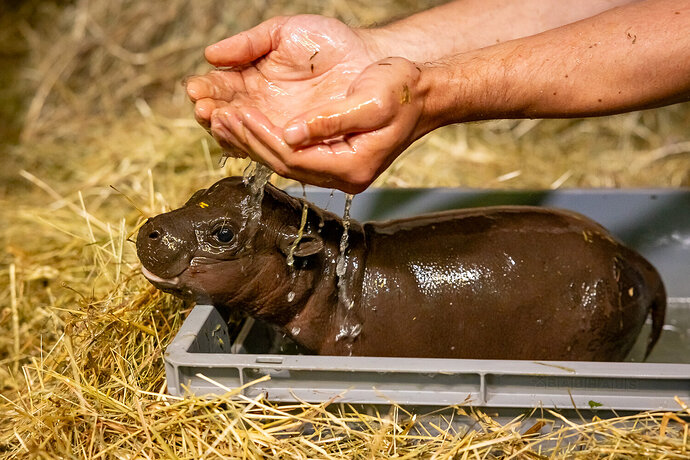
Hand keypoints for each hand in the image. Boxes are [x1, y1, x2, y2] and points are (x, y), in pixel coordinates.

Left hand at [186, 16, 435, 192]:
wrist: (419, 89)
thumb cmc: (401, 91)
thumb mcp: (374, 102)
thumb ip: (333, 121)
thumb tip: (292, 133)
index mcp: (352, 167)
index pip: (294, 160)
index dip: (263, 137)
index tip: (239, 113)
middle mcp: (340, 174)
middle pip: (281, 164)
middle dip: (247, 139)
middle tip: (218, 115)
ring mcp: (333, 166)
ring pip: (280, 160)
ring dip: (249, 140)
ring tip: (220, 118)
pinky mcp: (326, 153)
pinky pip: (287, 150)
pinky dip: (262, 136)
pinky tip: (243, 122)